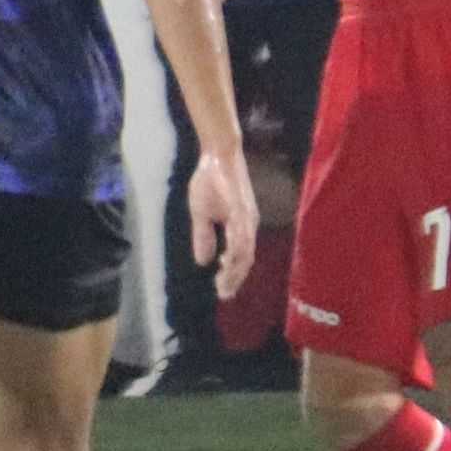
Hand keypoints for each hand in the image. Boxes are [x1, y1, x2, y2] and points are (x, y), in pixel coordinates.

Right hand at [183, 141, 257, 301]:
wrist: (217, 156)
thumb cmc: (210, 182)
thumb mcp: (202, 214)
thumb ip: (203, 237)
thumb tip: (203, 261)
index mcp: (240, 226)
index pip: (240, 257)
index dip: (232, 275)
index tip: (222, 290)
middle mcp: (248, 224)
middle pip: (246, 259)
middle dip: (234, 278)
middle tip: (224, 294)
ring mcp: (247, 216)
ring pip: (245, 250)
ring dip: (235, 269)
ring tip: (224, 284)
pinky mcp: (241, 208)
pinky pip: (241, 233)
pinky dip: (235, 250)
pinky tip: (226, 260)